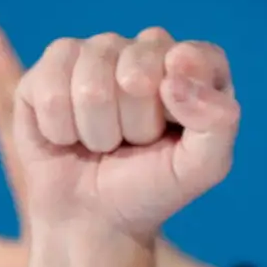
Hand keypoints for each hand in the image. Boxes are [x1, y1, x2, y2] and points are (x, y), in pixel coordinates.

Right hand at [3, 31, 237, 248]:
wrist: (93, 215)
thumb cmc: (154, 185)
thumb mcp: (204, 166)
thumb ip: (217, 121)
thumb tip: (176, 79)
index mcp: (195, 68)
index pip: (194, 56)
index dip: (183, 93)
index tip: (174, 125)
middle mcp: (146, 51)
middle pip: (138, 66)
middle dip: (137, 122)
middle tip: (136, 142)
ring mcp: (96, 53)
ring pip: (90, 82)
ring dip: (97, 130)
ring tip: (105, 142)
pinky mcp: (50, 66)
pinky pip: (48, 89)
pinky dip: (59, 128)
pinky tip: (68, 135)